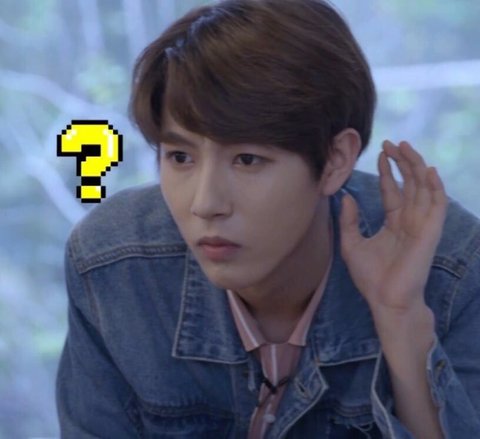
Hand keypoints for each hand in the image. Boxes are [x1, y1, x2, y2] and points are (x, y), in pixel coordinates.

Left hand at [339, 140, 447, 314]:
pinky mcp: (430, 233)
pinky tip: (428, 170)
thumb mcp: (352, 244)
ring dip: (417, 167)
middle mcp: (410, 221)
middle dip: (403, 162)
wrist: (384, 301)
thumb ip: (349, 221)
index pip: (393, 190)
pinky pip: (436, 206)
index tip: (380, 153)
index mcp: (394, 223)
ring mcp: (421, 226)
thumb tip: (346, 197)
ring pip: (423, 189)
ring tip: (406, 147)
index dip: (388, 171)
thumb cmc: (371, 278)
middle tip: (392, 143)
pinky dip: (435, 187)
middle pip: (410, 184)